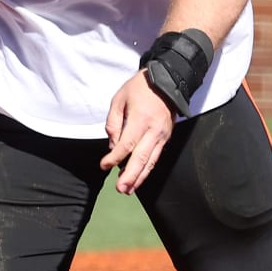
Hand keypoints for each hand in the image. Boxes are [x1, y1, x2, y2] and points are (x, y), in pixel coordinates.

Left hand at [100, 71, 175, 194]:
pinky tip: (140, 177)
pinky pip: (156, 157)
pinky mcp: (166, 137)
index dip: (114, 158)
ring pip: (151, 161)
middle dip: (130, 176)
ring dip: (140, 177)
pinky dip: (148, 169)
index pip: (126, 145)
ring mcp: (162, 135)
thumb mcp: (119, 99)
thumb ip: (114, 123)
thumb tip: (113, 145)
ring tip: (129, 190)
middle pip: (141, 158)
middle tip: (120, 189)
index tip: (104, 165)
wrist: (167, 80)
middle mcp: (153, 131)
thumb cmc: (140, 88)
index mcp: (140, 120)